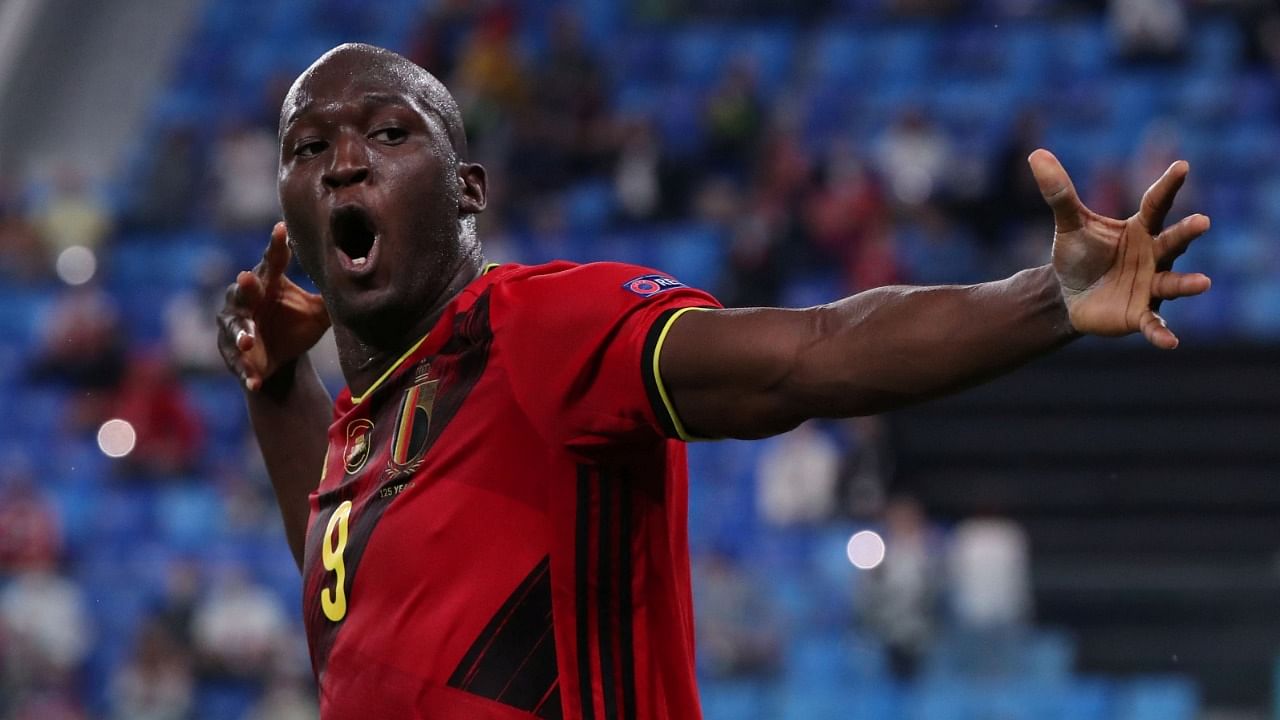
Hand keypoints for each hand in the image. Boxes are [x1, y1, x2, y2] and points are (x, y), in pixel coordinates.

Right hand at [217, 222, 330, 390]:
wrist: (281, 361)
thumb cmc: (298, 326)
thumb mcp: (319, 312)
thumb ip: (333, 295)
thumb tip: (365, 272)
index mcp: (269, 283)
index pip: (273, 260)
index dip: (276, 244)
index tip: (281, 228)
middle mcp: (247, 299)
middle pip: (244, 289)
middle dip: (246, 285)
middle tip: (247, 277)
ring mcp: (235, 325)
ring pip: (234, 326)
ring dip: (241, 333)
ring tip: (248, 341)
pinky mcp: (232, 352)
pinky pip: (237, 361)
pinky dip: (246, 371)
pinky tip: (255, 380)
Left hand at [1031, 149, 1211, 349]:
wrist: (1067, 295)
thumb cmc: (1078, 255)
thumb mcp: (1069, 224)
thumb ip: (1059, 193)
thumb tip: (1037, 155)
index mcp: (1140, 229)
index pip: (1156, 204)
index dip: (1168, 185)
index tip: (1182, 166)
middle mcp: (1154, 255)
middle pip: (1173, 242)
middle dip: (1187, 233)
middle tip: (1202, 221)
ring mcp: (1151, 286)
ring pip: (1172, 283)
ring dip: (1186, 285)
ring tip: (1203, 282)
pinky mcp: (1140, 313)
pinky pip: (1154, 324)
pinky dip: (1161, 333)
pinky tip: (1170, 342)